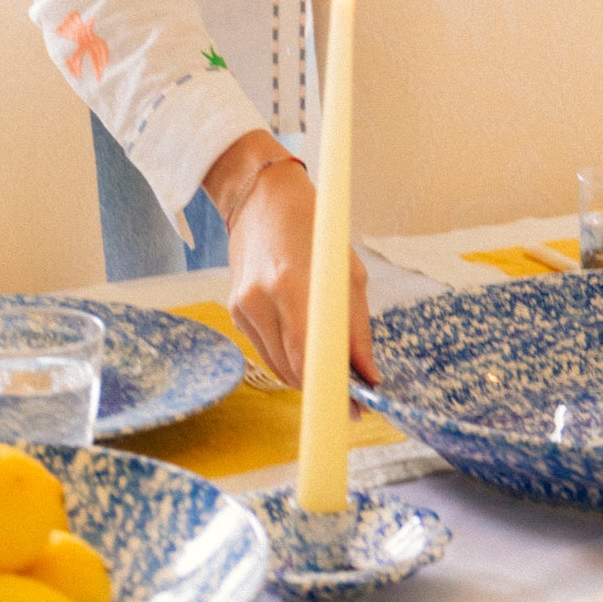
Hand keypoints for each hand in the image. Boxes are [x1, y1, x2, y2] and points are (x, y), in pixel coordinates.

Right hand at [202, 131, 377, 387]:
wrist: (259, 195)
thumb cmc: (312, 224)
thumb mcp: (347, 268)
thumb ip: (356, 326)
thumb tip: (367, 374)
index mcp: (292, 282)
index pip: (309, 356)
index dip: (333, 387)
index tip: (354, 405)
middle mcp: (261, 299)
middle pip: (293, 369)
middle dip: (325, 386)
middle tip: (353, 394)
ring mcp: (242, 307)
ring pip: (278, 367)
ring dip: (308, 376)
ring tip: (335, 372)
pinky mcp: (235, 312)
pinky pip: (266, 352)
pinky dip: (289, 358)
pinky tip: (306, 348)